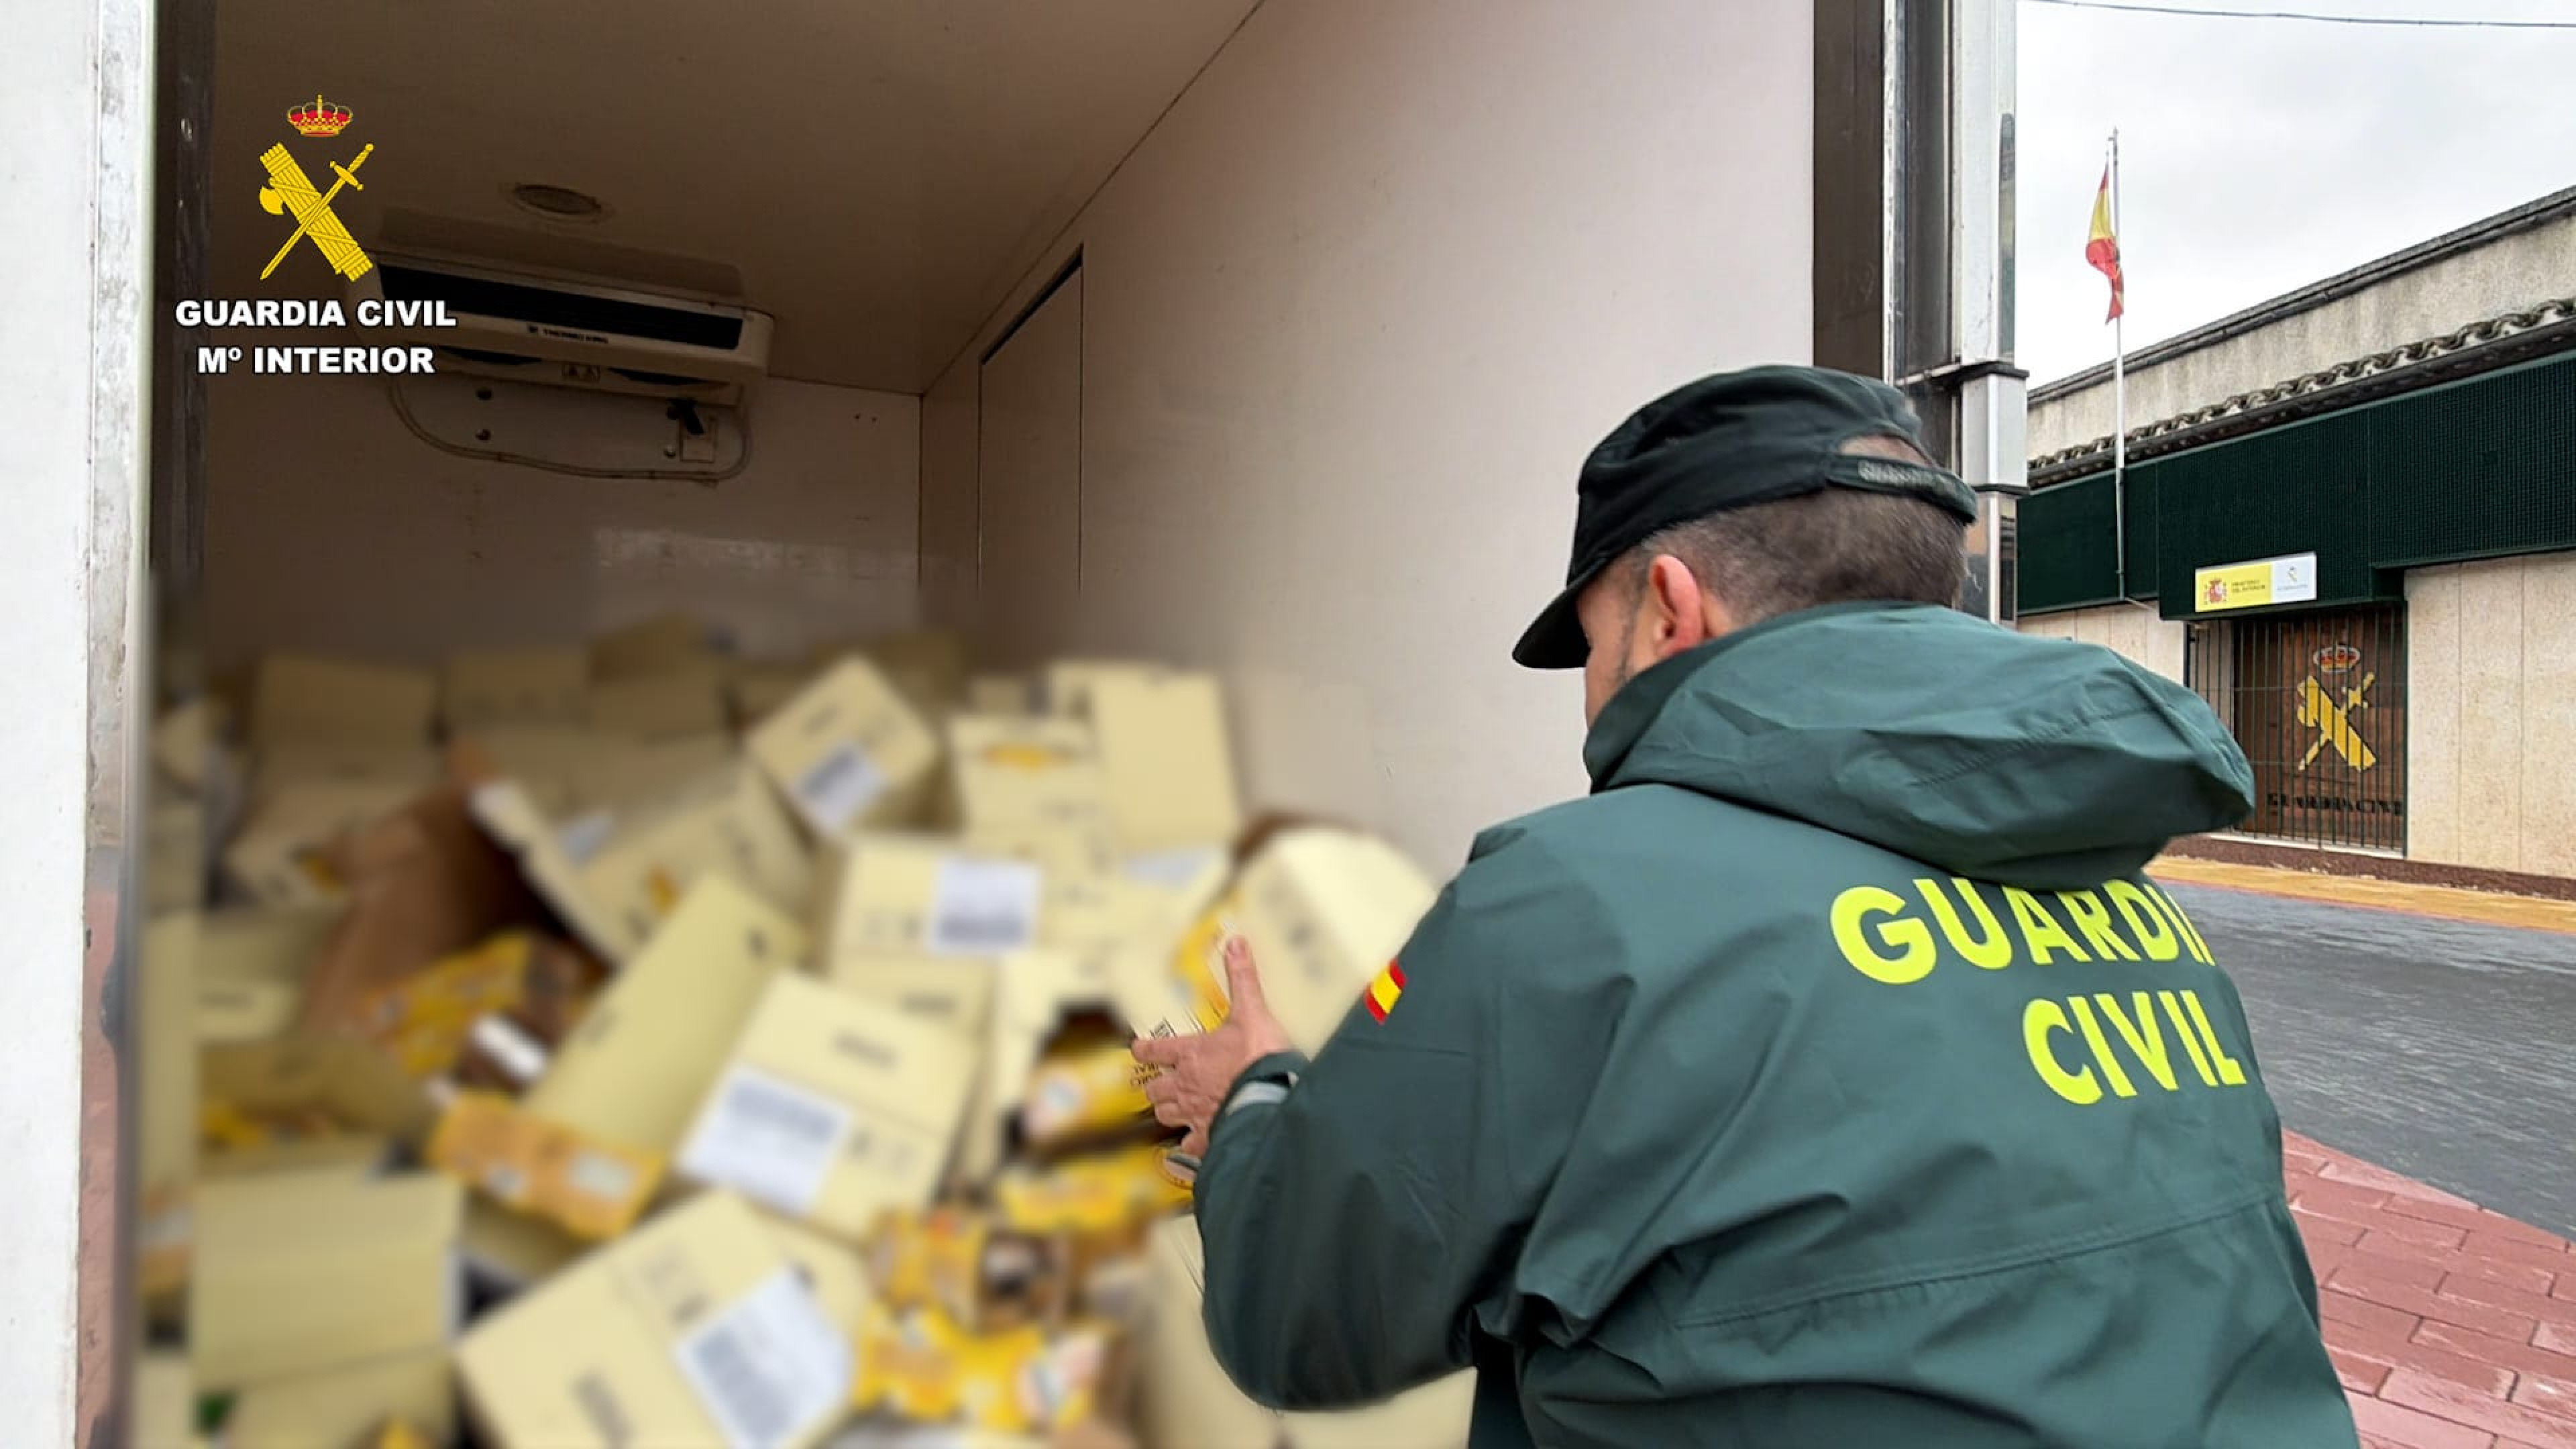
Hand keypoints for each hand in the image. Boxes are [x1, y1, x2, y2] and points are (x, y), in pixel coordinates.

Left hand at [1133, 936, 1293, 1158]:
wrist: (1272, 1097)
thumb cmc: (1259, 1056)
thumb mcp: (1252, 1010)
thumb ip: (1242, 978)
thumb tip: (1235, 942)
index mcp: (1191, 1053)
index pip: (1155, 1050)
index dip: (1145, 1050)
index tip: (1139, 1049)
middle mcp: (1185, 1085)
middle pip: (1156, 1088)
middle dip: (1158, 1085)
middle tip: (1164, 1083)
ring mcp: (1195, 1113)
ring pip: (1166, 1115)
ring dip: (1169, 1111)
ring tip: (1176, 1110)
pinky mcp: (1210, 1136)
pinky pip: (1191, 1146)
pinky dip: (1191, 1146)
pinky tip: (1196, 1146)